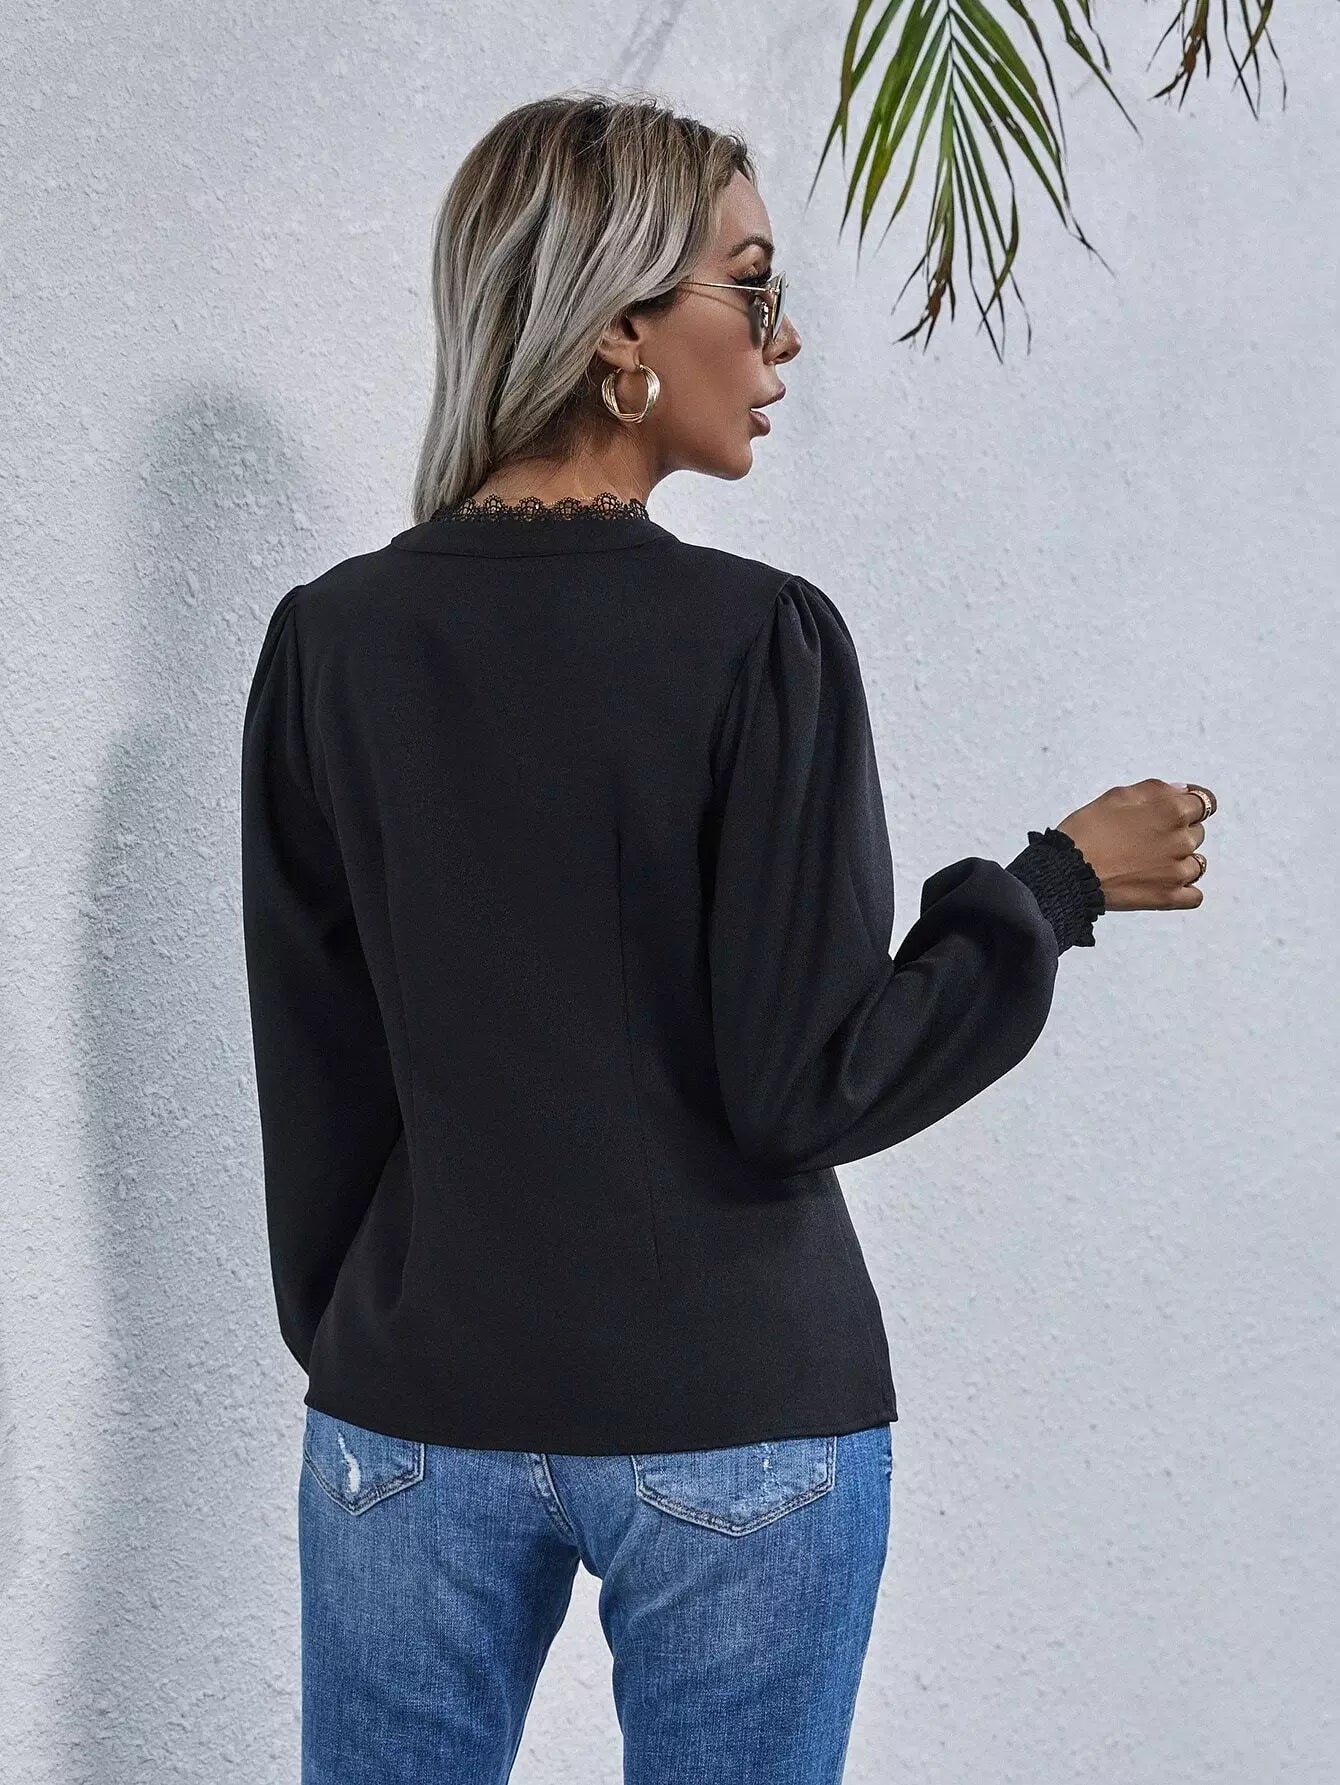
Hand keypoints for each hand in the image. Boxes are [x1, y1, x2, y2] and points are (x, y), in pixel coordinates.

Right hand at [1054, 779, 1213, 912]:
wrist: (1068, 870)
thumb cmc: (1087, 830)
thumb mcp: (1118, 795)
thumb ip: (1156, 790)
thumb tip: (1181, 791)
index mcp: (1172, 809)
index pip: (1204, 802)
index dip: (1191, 804)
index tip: (1179, 810)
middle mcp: (1181, 838)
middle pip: (1197, 833)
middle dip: (1178, 833)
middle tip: (1146, 839)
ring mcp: (1178, 870)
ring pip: (1198, 863)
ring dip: (1181, 862)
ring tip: (1151, 863)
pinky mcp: (1169, 896)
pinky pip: (1194, 896)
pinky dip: (1184, 891)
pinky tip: (1165, 884)